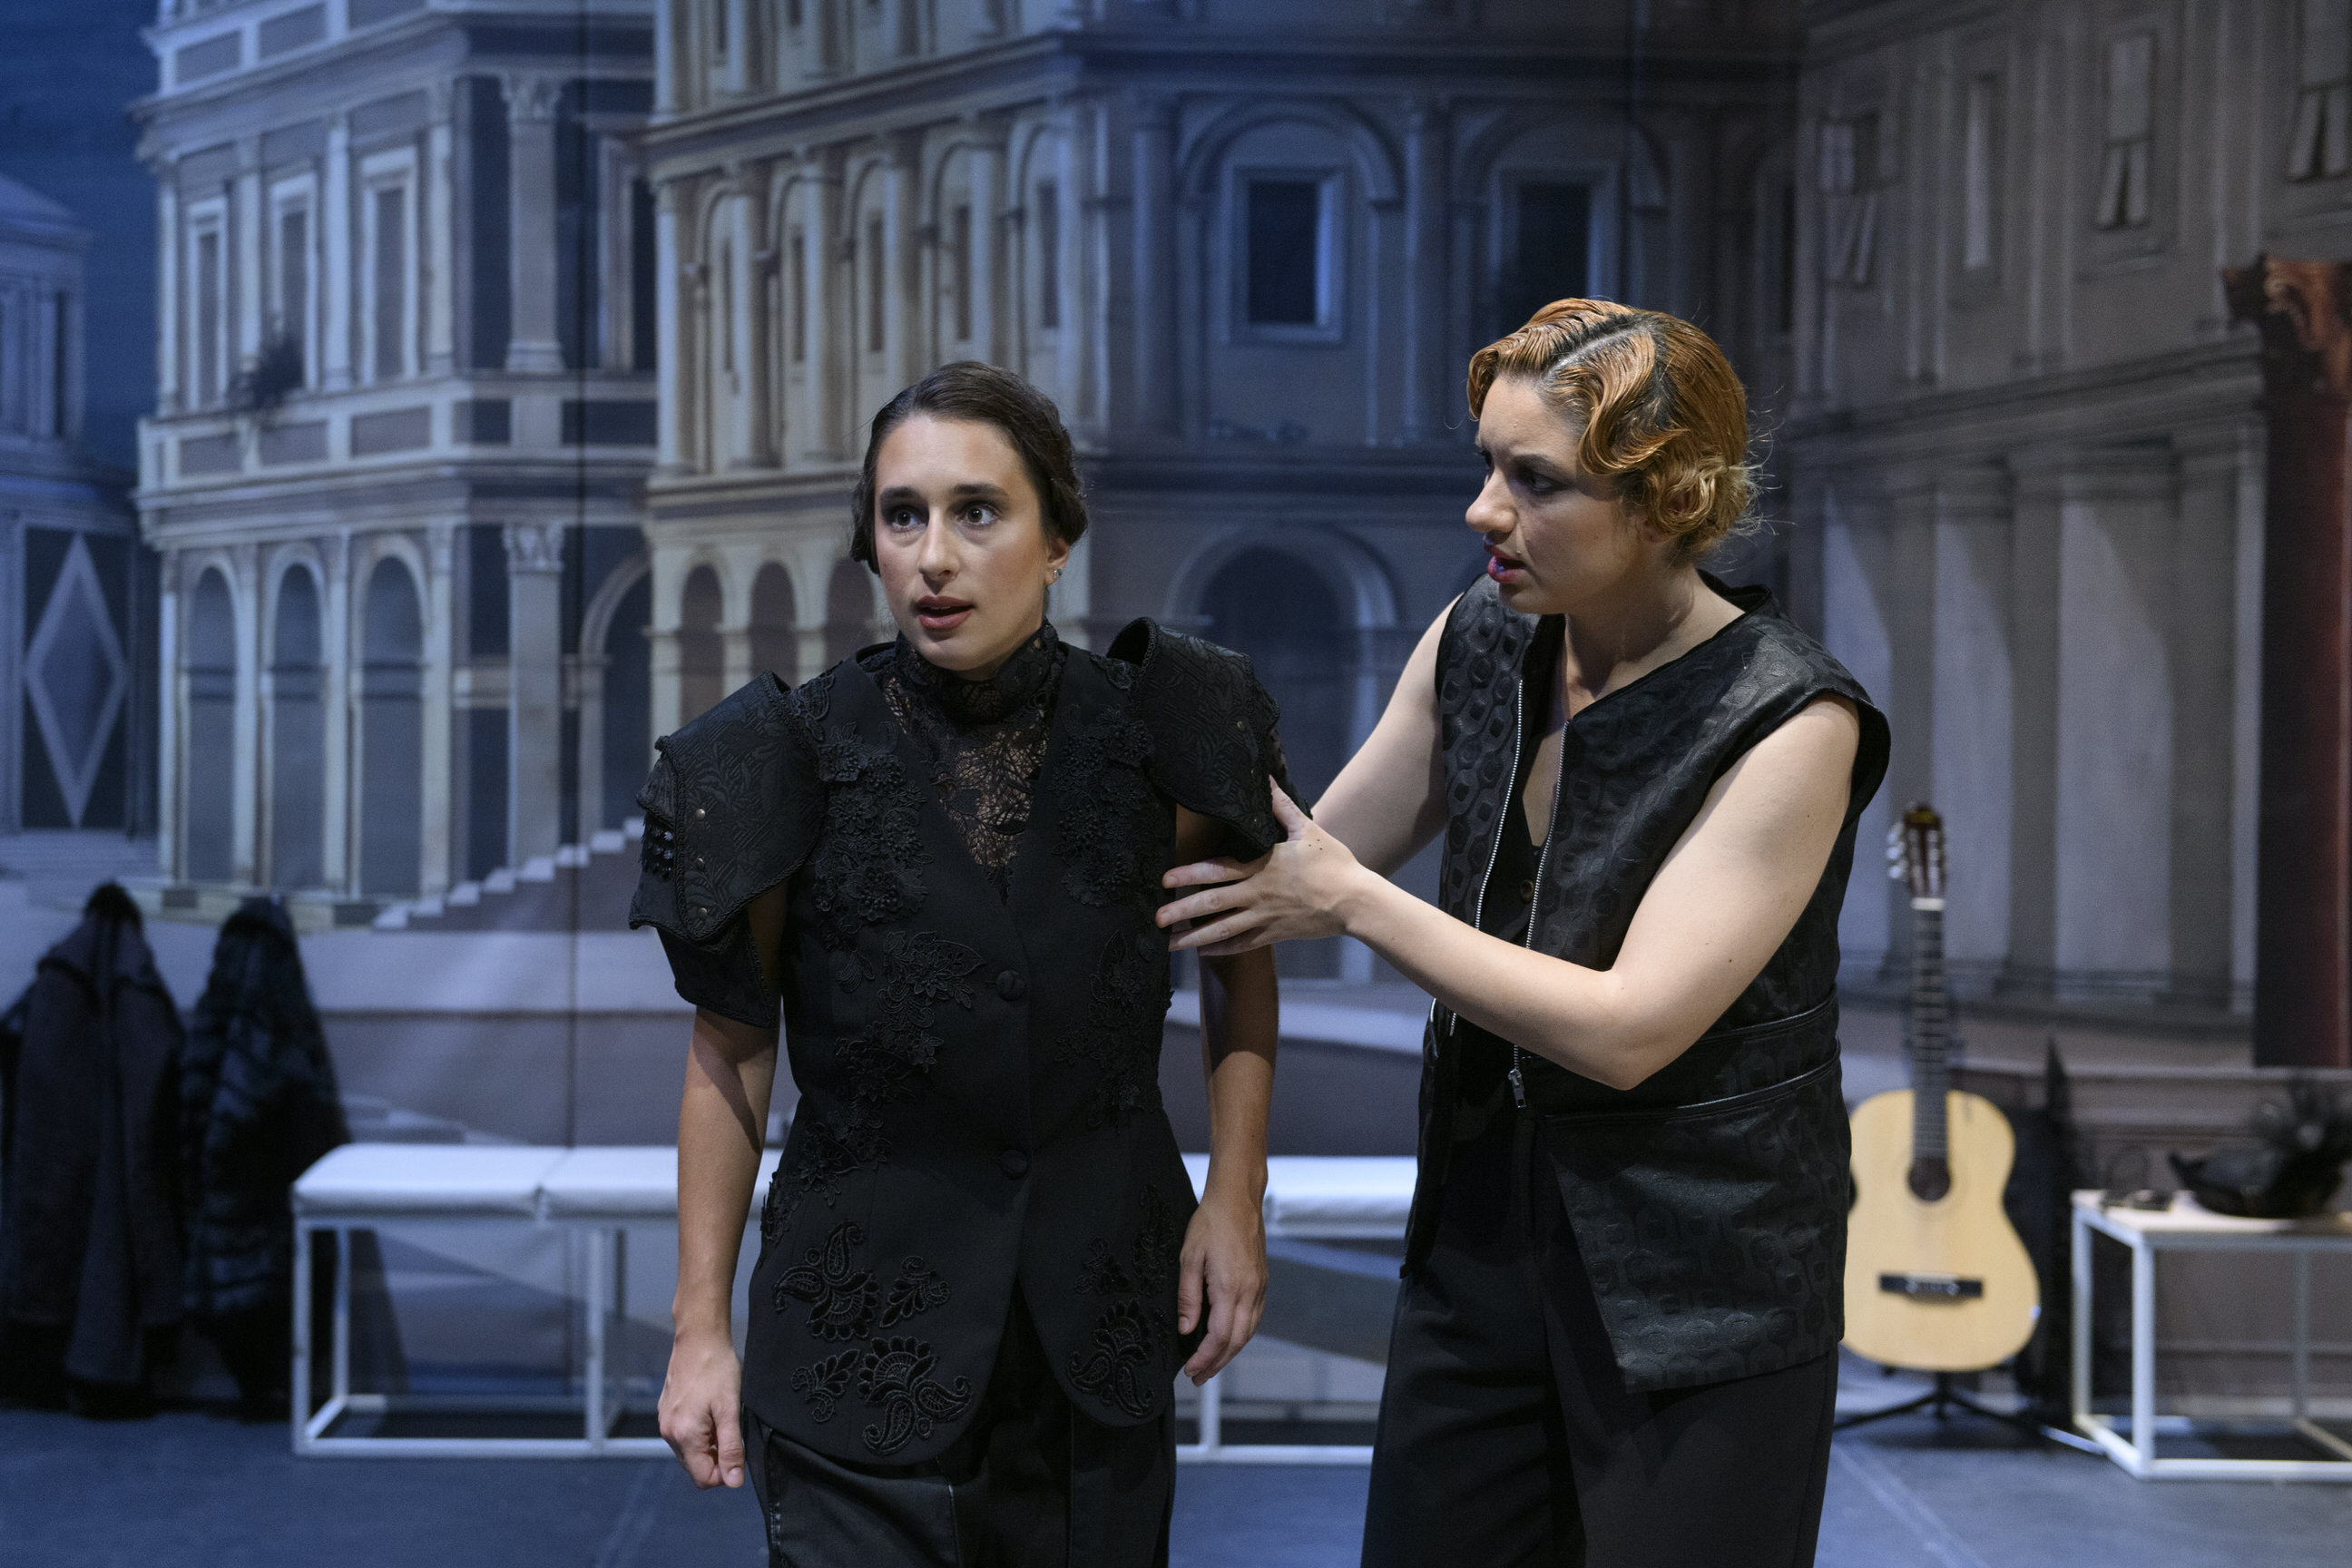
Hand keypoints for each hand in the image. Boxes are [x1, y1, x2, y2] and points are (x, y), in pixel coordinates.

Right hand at [658, 1329, 746, 1488]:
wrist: (699, 1339)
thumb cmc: (717, 1370)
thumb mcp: (730, 1410)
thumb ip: (731, 1448)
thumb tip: (734, 1482)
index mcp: (683, 1436)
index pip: (703, 1478)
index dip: (725, 1473)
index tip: (738, 1453)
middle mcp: (669, 1433)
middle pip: (695, 1467)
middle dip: (716, 1459)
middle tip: (732, 1433)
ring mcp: (665, 1422)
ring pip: (689, 1452)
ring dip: (708, 1446)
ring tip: (722, 1420)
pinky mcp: (666, 1413)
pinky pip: (683, 1437)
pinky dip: (699, 1434)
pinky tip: (711, 1413)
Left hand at [1158, 781, 1364, 954]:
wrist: (1356, 902)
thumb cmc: (1334, 863)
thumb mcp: (1307, 829)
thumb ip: (1280, 806)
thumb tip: (1264, 779)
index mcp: (1263, 868)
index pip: (1218, 870)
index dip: (1189, 874)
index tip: (1165, 879)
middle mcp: (1258, 895)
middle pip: (1213, 904)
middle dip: (1181, 911)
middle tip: (1156, 918)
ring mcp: (1265, 918)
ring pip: (1223, 930)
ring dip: (1193, 938)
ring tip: (1168, 944)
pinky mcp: (1275, 934)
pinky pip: (1242, 944)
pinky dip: (1220, 949)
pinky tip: (1202, 951)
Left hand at [1177, 1181, 1267, 1383]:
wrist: (1237, 1199)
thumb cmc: (1211, 1223)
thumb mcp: (1189, 1258)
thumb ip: (1188, 1297)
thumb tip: (1185, 1329)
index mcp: (1230, 1288)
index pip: (1219, 1337)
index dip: (1204, 1359)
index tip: (1189, 1370)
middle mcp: (1250, 1292)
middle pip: (1236, 1341)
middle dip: (1217, 1364)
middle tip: (1198, 1378)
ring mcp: (1259, 1288)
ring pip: (1248, 1332)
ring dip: (1229, 1353)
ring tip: (1211, 1365)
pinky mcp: (1261, 1282)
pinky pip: (1254, 1318)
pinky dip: (1240, 1336)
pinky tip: (1228, 1340)